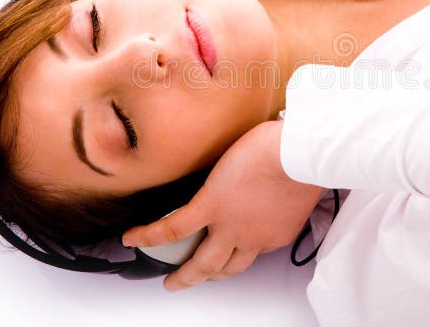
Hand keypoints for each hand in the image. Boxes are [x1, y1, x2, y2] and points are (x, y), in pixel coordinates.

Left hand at [122, 120, 324, 291]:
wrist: (296, 154)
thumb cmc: (263, 146)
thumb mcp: (222, 160)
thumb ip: (213, 183)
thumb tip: (211, 190)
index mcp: (212, 205)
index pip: (171, 230)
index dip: (148, 238)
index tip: (132, 240)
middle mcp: (232, 228)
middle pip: (202, 266)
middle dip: (183, 278)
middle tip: (172, 283)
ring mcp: (256, 236)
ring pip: (232, 268)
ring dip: (216, 276)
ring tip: (209, 276)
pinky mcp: (278, 236)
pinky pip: (260, 252)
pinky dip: (250, 252)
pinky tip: (249, 247)